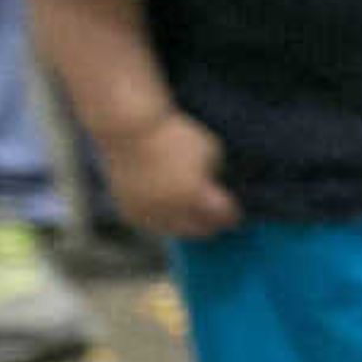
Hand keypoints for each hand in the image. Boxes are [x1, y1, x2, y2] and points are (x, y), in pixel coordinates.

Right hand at [101, 111, 238, 240]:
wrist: (128, 130)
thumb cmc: (173, 133)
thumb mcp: (209, 149)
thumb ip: (215, 175)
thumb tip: (216, 189)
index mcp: (195, 194)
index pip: (224, 217)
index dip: (232, 214)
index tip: (234, 212)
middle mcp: (171, 210)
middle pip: (201, 230)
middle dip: (211, 223)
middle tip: (216, 218)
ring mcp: (149, 214)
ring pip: (176, 231)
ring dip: (187, 224)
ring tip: (193, 213)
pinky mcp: (130, 213)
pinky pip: (154, 225)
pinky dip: (164, 220)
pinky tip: (171, 210)